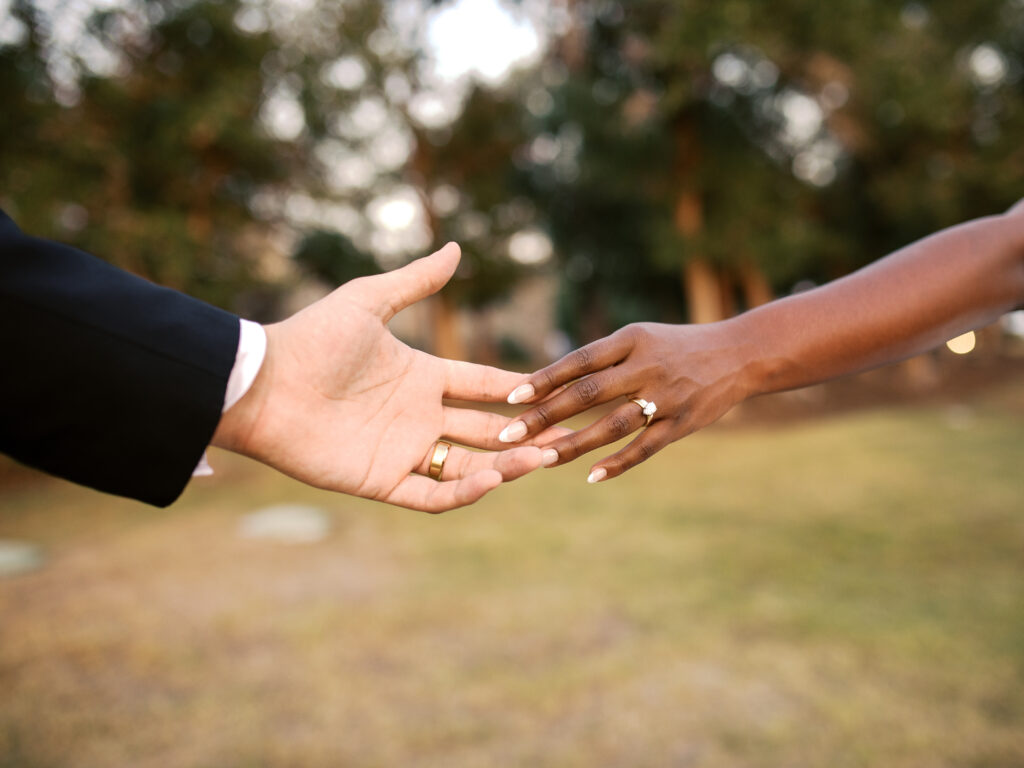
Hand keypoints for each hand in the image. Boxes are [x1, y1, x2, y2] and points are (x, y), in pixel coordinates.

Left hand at [213, 242, 566, 511]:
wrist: (264, 385)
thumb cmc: (311, 339)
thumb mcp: (369, 301)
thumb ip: (415, 282)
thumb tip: (455, 247)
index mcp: (422, 376)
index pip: (482, 384)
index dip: (517, 389)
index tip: (554, 389)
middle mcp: (419, 416)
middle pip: (485, 428)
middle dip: (523, 433)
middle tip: (561, 435)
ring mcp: (402, 450)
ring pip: (467, 465)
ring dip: (505, 465)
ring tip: (541, 459)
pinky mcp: (381, 480)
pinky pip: (430, 495)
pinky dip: (463, 493)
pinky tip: (492, 480)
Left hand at [496, 320, 758, 481]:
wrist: (740, 354)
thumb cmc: (677, 346)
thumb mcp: (641, 337)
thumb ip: (602, 357)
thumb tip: (549, 380)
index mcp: (631, 341)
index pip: (579, 361)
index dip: (545, 379)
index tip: (512, 397)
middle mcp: (647, 367)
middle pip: (588, 393)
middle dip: (546, 415)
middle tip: (510, 434)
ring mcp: (667, 397)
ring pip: (612, 425)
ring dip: (574, 444)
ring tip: (541, 460)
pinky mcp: (683, 423)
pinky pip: (646, 447)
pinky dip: (619, 463)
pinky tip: (592, 476)